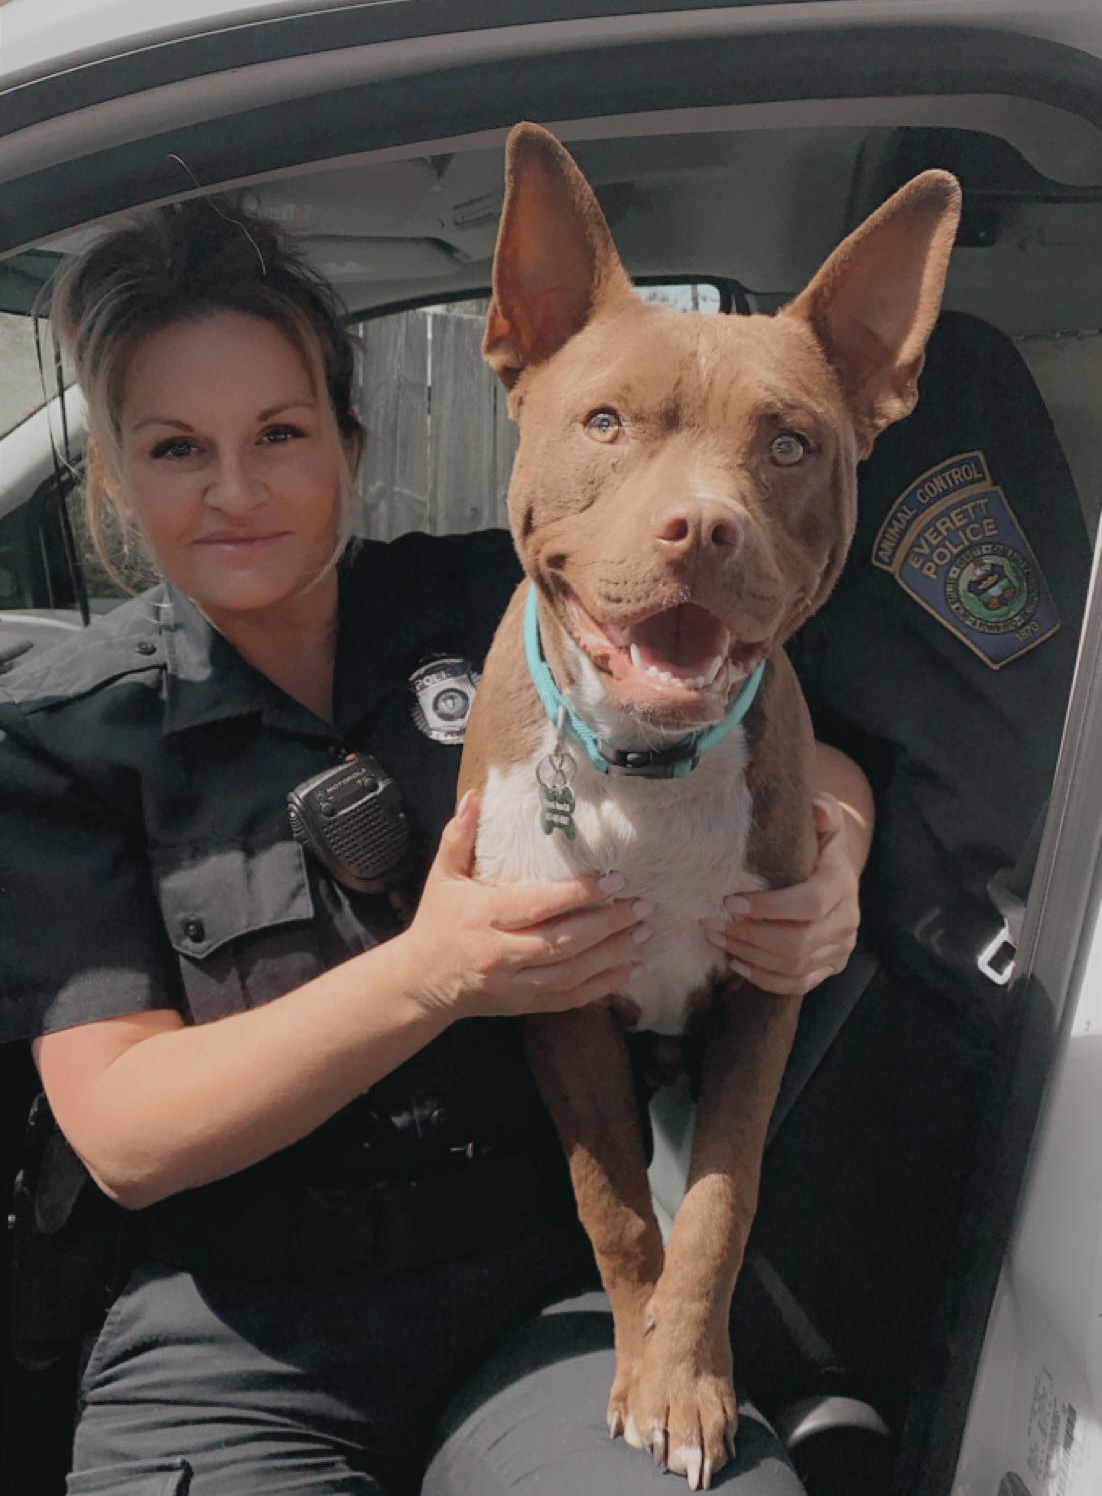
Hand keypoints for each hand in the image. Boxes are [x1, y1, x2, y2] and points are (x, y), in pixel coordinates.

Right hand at [399, 790, 652, 1019]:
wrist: (421, 983)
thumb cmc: (437, 922)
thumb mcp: (442, 876)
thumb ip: (459, 836)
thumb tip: (475, 796)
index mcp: (484, 916)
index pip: (538, 905)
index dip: (579, 894)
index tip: (615, 879)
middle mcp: (502, 953)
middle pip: (564, 940)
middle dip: (609, 923)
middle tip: (644, 905)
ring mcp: (515, 984)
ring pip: (573, 971)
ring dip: (614, 953)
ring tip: (645, 932)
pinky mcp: (524, 1004)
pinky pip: (571, 998)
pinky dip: (603, 986)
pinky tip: (631, 970)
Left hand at [700, 795, 860, 996]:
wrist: (838, 874)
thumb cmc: (819, 847)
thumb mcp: (824, 824)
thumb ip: (823, 812)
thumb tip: (818, 805)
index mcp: (842, 883)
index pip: (809, 903)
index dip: (769, 907)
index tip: (729, 901)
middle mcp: (847, 920)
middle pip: (798, 941)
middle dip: (750, 935)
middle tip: (713, 923)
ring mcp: (840, 948)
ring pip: (793, 965)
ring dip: (749, 954)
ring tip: (715, 937)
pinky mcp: (830, 967)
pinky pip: (797, 984)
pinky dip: (764, 978)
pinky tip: (737, 961)